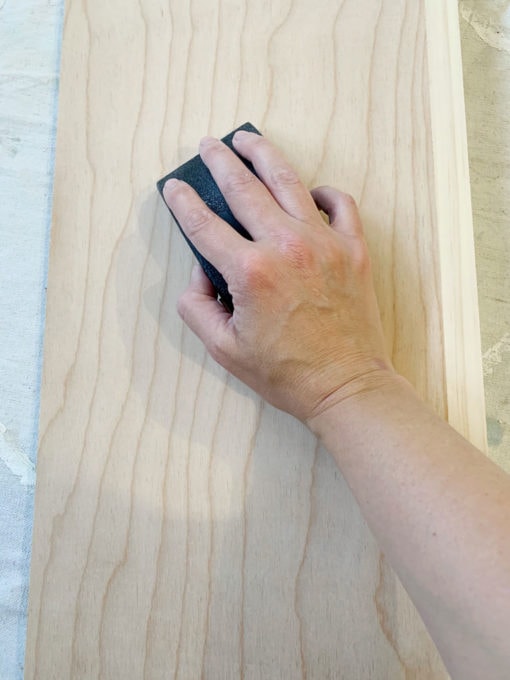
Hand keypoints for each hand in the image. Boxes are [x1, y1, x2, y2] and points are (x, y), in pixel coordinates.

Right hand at [163, 131, 394, 422]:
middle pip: (244, 188)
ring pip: (289, 182)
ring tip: (248, 139)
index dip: (184, 202)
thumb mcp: (224, 349)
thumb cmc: (286, 373)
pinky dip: (323, 191)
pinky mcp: (353, 249)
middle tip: (208, 144)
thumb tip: (199, 272)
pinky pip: (340, 204)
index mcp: (251, 272)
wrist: (345, 385)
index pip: (205, 224)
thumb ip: (197, 306)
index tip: (175, 187)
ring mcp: (324, 243)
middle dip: (221, 162)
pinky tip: (309, 189)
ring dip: (264, 155)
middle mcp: (286, 246)